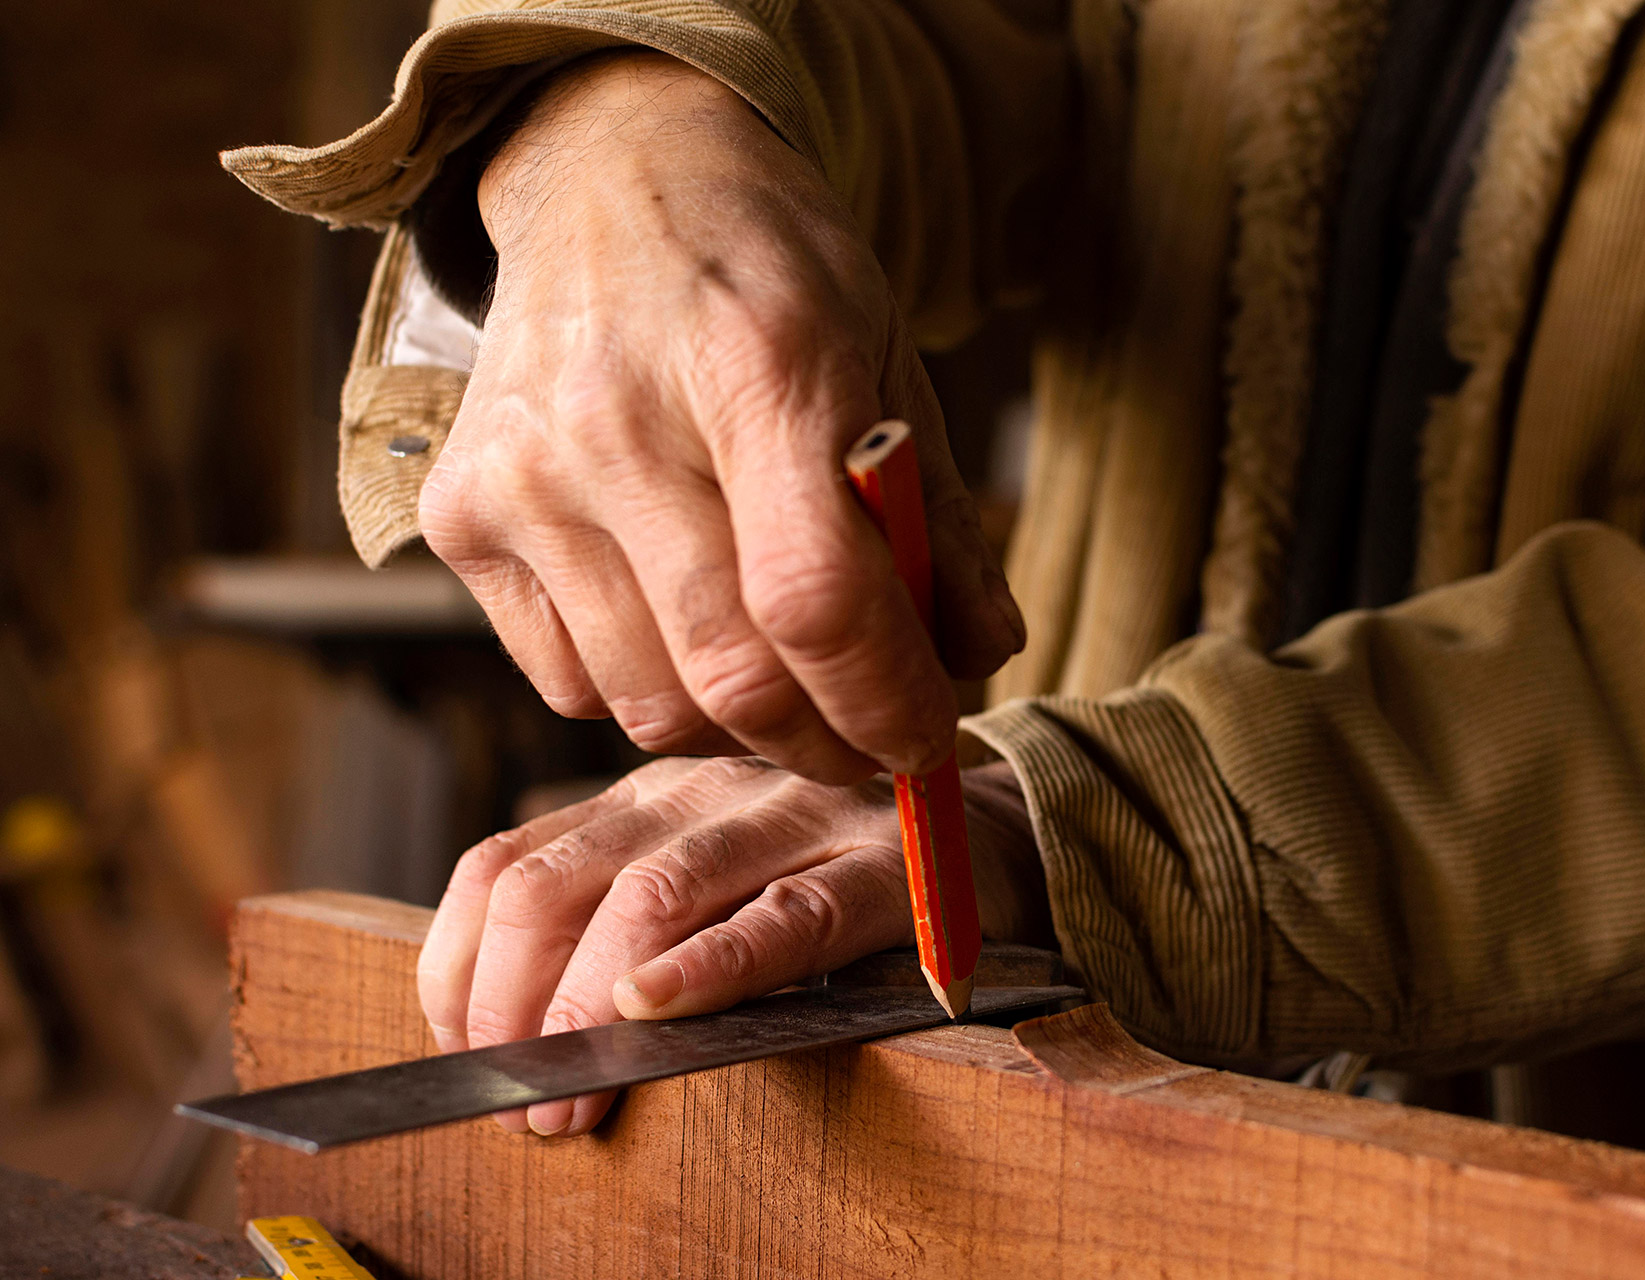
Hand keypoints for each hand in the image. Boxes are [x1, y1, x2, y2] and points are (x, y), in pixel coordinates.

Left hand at [415, 756, 1049, 1138]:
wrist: (990, 845)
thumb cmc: (828, 886)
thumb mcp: (703, 888)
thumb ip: (613, 928)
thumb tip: (497, 1035)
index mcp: (647, 797)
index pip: (504, 865)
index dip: (460, 972)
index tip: (467, 1059)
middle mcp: (703, 791)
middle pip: (554, 885)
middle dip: (514, 1008)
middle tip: (527, 1108)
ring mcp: (794, 819)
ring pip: (650, 894)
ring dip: (591, 1009)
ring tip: (578, 1099)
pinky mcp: (885, 870)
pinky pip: (788, 917)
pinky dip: (713, 966)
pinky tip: (663, 1010)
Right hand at [417, 52, 1023, 783]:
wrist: (614, 179)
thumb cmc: (769, 274)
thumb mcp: (885, 356)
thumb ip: (937, 514)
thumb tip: (977, 657)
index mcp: (755, 361)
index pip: (815, 595)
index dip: (885, 699)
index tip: (930, 738)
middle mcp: (616, 420)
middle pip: (731, 673)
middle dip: (827, 743)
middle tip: (874, 742)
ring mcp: (522, 474)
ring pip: (648, 703)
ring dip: (740, 730)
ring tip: (787, 683)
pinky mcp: (459, 518)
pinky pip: (569, 683)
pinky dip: (649, 695)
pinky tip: (687, 634)